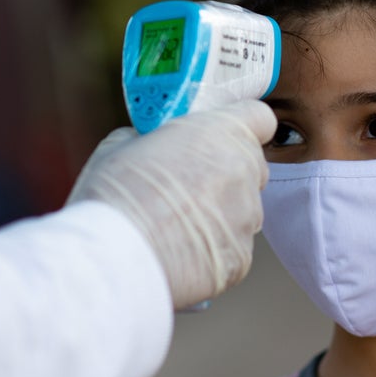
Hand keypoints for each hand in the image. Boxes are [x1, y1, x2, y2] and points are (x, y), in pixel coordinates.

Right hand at [67, 100, 276, 308]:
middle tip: (189, 183)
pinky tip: (179, 252)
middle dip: (226, 172)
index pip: (260, 118)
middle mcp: (244, 172)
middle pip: (252, 166)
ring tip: (176, 225)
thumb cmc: (115, 195)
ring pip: (242, 210)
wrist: (115, 258)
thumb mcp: (122, 144)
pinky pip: (232, 247)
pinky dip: (212, 249)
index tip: (225, 134)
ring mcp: (247, 217)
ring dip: (220, 213)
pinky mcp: (240, 257)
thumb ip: (154, 138)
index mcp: (222, 133)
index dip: (243, 125)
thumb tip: (154, 144)